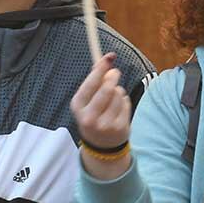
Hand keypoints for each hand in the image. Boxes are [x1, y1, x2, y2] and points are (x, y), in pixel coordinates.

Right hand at [71, 52, 131, 179]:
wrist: (101, 146)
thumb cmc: (94, 115)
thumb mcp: (87, 100)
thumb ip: (95, 81)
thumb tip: (107, 61)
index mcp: (77, 107)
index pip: (90, 84)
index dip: (100, 68)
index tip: (109, 57)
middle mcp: (89, 118)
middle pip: (107, 89)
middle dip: (113, 77)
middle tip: (115, 72)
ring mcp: (105, 125)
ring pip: (118, 94)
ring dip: (119, 91)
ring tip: (113, 99)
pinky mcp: (119, 128)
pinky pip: (126, 103)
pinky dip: (124, 101)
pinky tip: (118, 109)